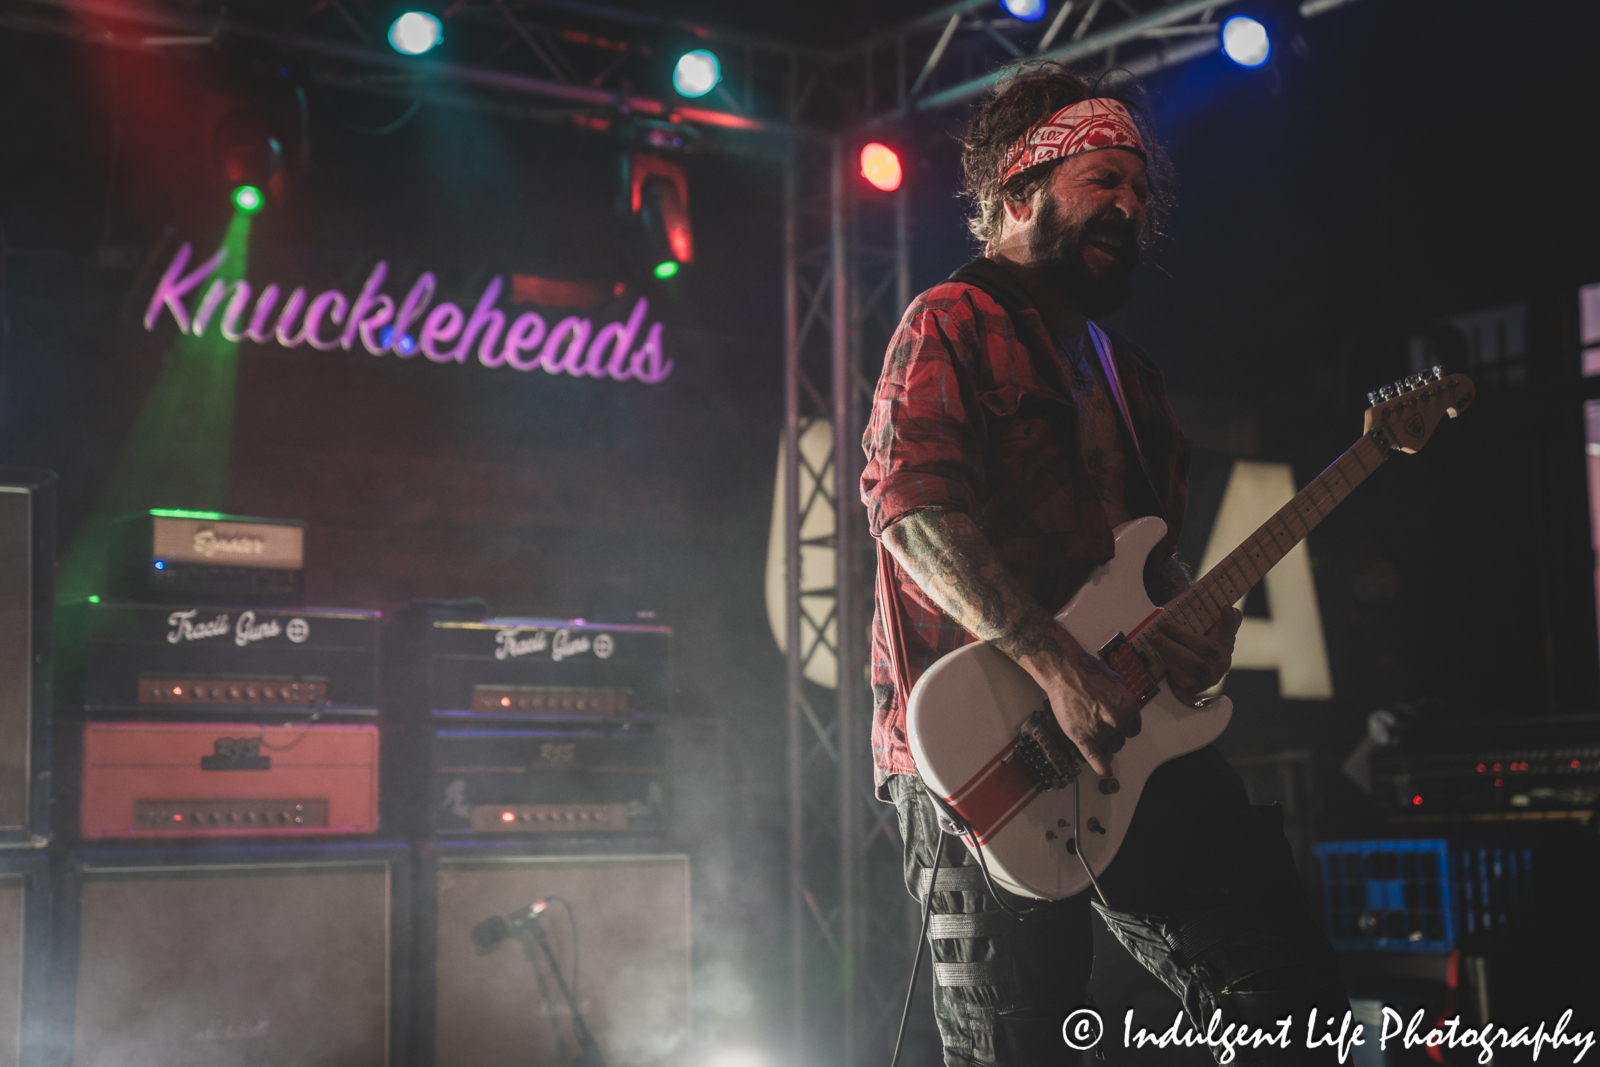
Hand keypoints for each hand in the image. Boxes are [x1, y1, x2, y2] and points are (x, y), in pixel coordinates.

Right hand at [1042, 648, 1141, 777]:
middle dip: (1114, 736)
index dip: (1125, 727)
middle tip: (1103, 727)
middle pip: (1121, 740)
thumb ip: (1122, 702)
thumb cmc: (1086, 672)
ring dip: (1105, 746)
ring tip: (1097, 737)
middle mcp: (1116, 720)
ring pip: (1109, 748)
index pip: (1133, 729)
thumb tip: (1124, 713)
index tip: (1120, 727)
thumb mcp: (1115, 683)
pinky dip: (1101, 766)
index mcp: (1127, 707)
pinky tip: (1105, 771)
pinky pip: (1094, 756)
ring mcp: (1098, 730)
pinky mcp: (1081, 735)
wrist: (1064, 671)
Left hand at [1150, 607, 1242, 705]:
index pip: (1205, 647)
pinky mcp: (1187, 692)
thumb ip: (1227, 621)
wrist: (1205, 667)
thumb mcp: (1222, 633)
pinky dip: (1167, 669)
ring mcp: (1200, 685)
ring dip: (1168, 657)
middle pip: (1193, 662)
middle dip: (1173, 648)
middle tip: (1157, 636)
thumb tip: (1229, 609)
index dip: (1185, 635)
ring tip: (1155, 642)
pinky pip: (1176, 684)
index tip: (1167, 624)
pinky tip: (1157, 657)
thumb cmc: (1211, 646)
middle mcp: (1214, 674)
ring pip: (1182, 674)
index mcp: (1223, 657)